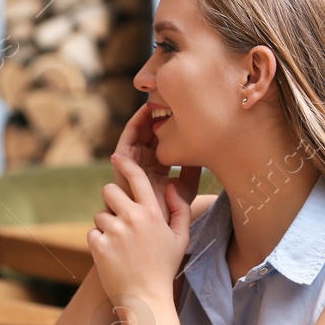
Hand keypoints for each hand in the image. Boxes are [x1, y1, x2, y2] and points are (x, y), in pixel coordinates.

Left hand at [88, 154, 194, 309]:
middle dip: (111, 201)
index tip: (117, 157)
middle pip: (109, 190)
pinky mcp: (99, 246)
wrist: (146, 300)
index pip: (137, 178)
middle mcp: (132, 218)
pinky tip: (112, 257)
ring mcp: (114, 232)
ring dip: (106, 226)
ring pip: (100, 215)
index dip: (126, 164)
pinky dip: (98, 243)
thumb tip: (171, 185)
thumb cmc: (164, 268)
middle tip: (120, 219)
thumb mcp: (180, 239)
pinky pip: (92, 233)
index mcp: (152, 213)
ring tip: (120, 246)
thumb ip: (179, 210)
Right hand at [114, 102, 200, 222]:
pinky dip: (137, 121)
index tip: (189, 109)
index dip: (176, 124)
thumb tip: (202, 147)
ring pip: (141, 131)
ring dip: (149, 114)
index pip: (167, 140)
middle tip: (175, 97)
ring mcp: (133, 161)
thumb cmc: (172, 213)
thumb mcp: (187, 188)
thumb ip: (192, 169)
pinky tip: (148, 108)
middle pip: (153, 132)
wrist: (153, 228)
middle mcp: (145, 163)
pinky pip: (128, 135)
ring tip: (162, 97)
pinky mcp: (123, 161)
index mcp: (159, 168)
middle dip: (163, 115)